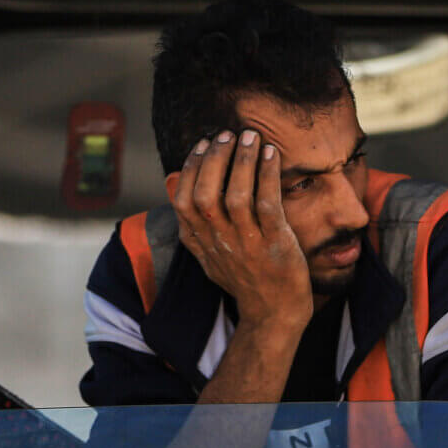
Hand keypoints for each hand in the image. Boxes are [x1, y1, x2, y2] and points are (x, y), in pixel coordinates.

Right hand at [169, 130, 312, 330]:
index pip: (184, 201)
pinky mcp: (275, 245)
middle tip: (227, 134)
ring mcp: (247, 244)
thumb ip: (192, 224)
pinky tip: (270, 154)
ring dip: (241, 161)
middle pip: (205, 195)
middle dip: (214, 159)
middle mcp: (219, 242)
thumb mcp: (208, 254)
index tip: (203, 144)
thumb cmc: (244, 277)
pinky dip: (267, 175)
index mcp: (200, 242)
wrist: (274, 313)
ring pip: (235, 196)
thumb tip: (172, 185)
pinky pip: (268, 204)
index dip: (191, 169)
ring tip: (249, 136)